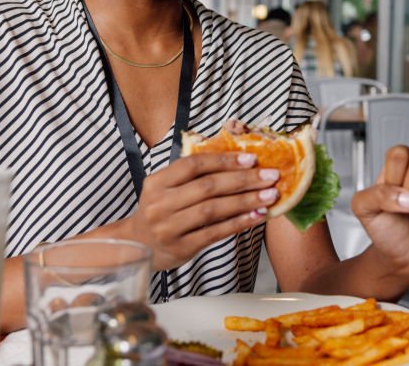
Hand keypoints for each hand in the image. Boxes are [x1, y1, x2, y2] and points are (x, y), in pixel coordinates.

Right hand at [129, 151, 280, 269]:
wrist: (137, 245)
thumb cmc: (161, 210)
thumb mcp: (166, 188)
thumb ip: (193, 176)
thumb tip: (240, 162)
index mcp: (157, 182)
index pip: (193, 164)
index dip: (224, 160)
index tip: (252, 159)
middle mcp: (160, 204)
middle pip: (207, 187)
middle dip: (243, 180)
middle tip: (271, 176)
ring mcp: (168, 227)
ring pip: (213, 209)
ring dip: (245, 201)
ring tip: (270, 196)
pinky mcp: (180, 247)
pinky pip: (215, 232)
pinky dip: (239, 222)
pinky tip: (257, 216)